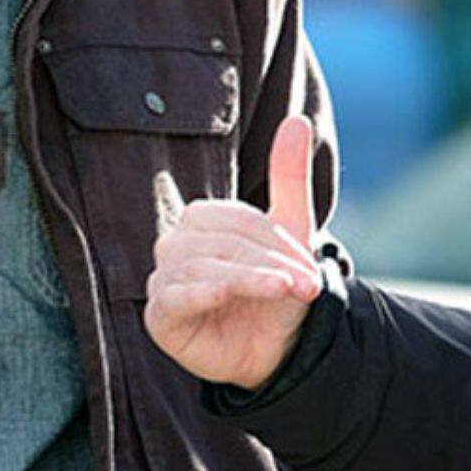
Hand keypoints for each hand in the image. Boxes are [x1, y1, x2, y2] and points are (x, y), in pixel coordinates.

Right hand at [143, 115, 322, 391]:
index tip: (310, 268)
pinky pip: (175, 296)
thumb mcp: (291, 231)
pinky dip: (203, 291)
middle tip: (308, 285)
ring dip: (252, 280)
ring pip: (205, 268)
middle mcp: (174, 245)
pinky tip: (228, 294)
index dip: (276, 241)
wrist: (275, 350)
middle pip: (222, 243)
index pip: (235, 219)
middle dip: (269, 263)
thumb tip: (297, 120)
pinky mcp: (160, 316)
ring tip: (288, 293)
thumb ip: (288, 176)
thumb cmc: (276, 289)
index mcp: (199, 220)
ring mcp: (163, 280)